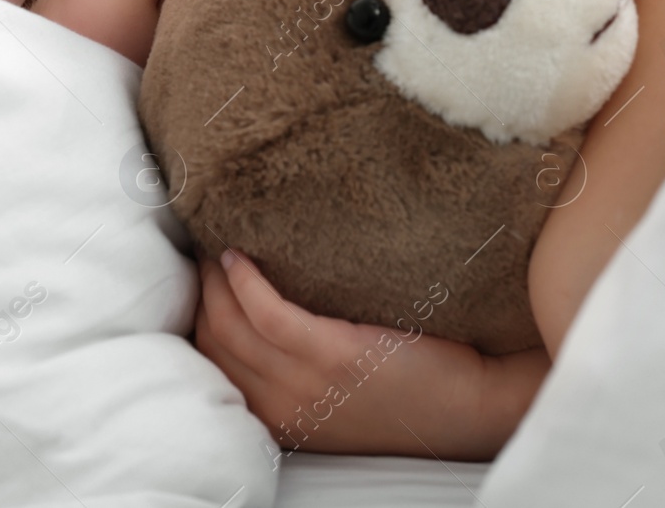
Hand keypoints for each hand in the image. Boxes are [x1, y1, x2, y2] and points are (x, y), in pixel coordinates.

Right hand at [194, 249, 548, 461]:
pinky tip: (242, 256)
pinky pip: (266, 312)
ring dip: (215, 280)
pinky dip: (245, 280)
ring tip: (219, 246)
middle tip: (204, 254)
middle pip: (213, 341)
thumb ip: (298, 369)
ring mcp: (303, 384)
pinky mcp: (331, 355)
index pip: (214, 363)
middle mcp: (281, 406)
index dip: (199, 316)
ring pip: (229, 324)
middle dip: (199, 293)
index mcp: (278, 418)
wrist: (465, 406)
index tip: (201, 281)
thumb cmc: (406, 391)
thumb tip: (267, 315)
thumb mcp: (336, 394)